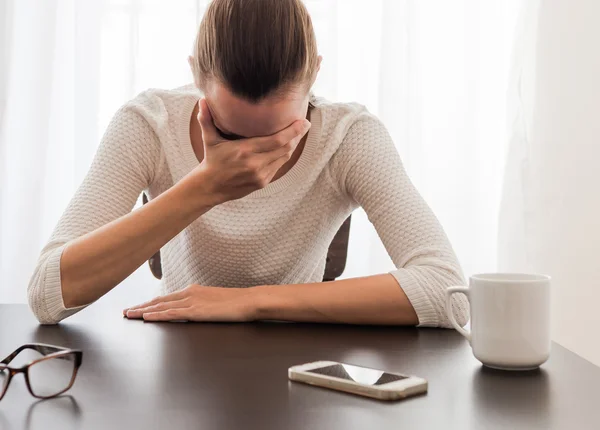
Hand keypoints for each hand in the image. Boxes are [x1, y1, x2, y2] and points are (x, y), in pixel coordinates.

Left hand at [122, 284, 257, 321]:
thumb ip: (203, 305)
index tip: (138, 306)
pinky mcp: (196, 311)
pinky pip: (172, 313)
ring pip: (161, 305)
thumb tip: (196, 312)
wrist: (249, 301)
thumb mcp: (216, 302)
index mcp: (194, 291)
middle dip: (141, 305)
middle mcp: (190, 293)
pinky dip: (157, 314)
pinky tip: (146, 317)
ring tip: (129, 314)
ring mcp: (192, 301)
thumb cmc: (237, 303)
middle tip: (126, 311)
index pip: (167, 297)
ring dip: (143, 310)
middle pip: (159, 300)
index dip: (151, 302)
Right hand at [191, 99, 310, 204]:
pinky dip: (284, 155)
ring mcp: (260, 175)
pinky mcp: (263, 182)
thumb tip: (202, 100)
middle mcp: (255, 164)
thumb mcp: (208, 140)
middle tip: (305, 124)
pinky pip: (279, 166)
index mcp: (245, 151)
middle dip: (298, 135)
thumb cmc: (211, 160)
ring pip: (284, 157)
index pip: (278, 140)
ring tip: (299, 133)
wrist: (210, 187)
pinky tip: (287, 146)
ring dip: (293, 145)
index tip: (303, 121)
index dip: (294, 131)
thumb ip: (206, 119)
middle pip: (286, 148)